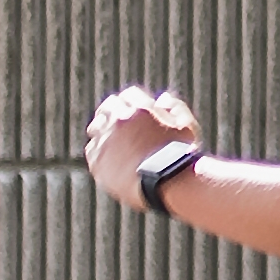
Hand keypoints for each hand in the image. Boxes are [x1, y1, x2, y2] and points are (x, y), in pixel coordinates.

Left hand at [83, 84, 199, 205]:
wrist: (168, 182)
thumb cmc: (180, 156)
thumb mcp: (186, 125)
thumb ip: (175, 107)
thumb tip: (162, 99)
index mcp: (140, 108)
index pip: (129, 96)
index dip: (132, 104)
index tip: (133, 112)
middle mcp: (119, 120)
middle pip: (108, 108)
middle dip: (112, 114)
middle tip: (117, 126)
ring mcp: (106, 139)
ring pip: (96, 128)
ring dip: (103, 133)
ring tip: (112, 145)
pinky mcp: (97, 160)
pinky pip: (92, 151)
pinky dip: (99, 153)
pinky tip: (109, 162)